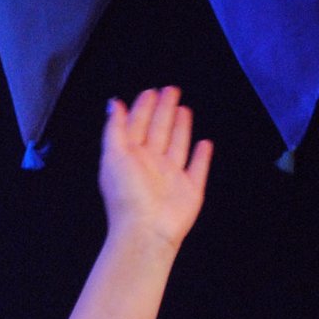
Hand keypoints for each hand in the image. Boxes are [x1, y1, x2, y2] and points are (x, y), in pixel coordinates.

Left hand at [99, 87, 210, 248]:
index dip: (143, 108)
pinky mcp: (191, 189)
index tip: (150, 91)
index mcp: (130, 156)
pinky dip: (201, 156)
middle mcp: (150, 164)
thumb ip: (115, 129)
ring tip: (183, 109)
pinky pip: (198, 168)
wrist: (147, 229)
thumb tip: (113, 103)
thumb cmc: (127, 193)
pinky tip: (204, 143)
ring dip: (180, 127)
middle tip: (170, 90)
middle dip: (163, 110)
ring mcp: (171, 176)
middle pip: (158, 131)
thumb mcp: (114, 156)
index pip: (137, 126)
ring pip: (177, 145)